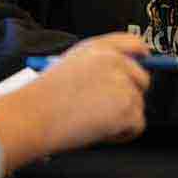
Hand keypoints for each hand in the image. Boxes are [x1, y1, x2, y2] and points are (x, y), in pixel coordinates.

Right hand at [30, 33, 151, 154]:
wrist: (33, 117)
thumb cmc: (42, 99)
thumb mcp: (69, 66)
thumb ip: (98, 67)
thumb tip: (119, 81)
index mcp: (98, 48)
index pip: (134, 43)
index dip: (142, 56)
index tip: (145, 64)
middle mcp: (115, 61)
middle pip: (142, 79)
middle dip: (129, 97)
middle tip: (104, 110)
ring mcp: (124, 84)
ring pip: (138, 105)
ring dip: (121, 118)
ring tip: (92, 121)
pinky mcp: (128, 108)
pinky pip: (138, 125)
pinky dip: (123, 134)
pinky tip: (100, 131)